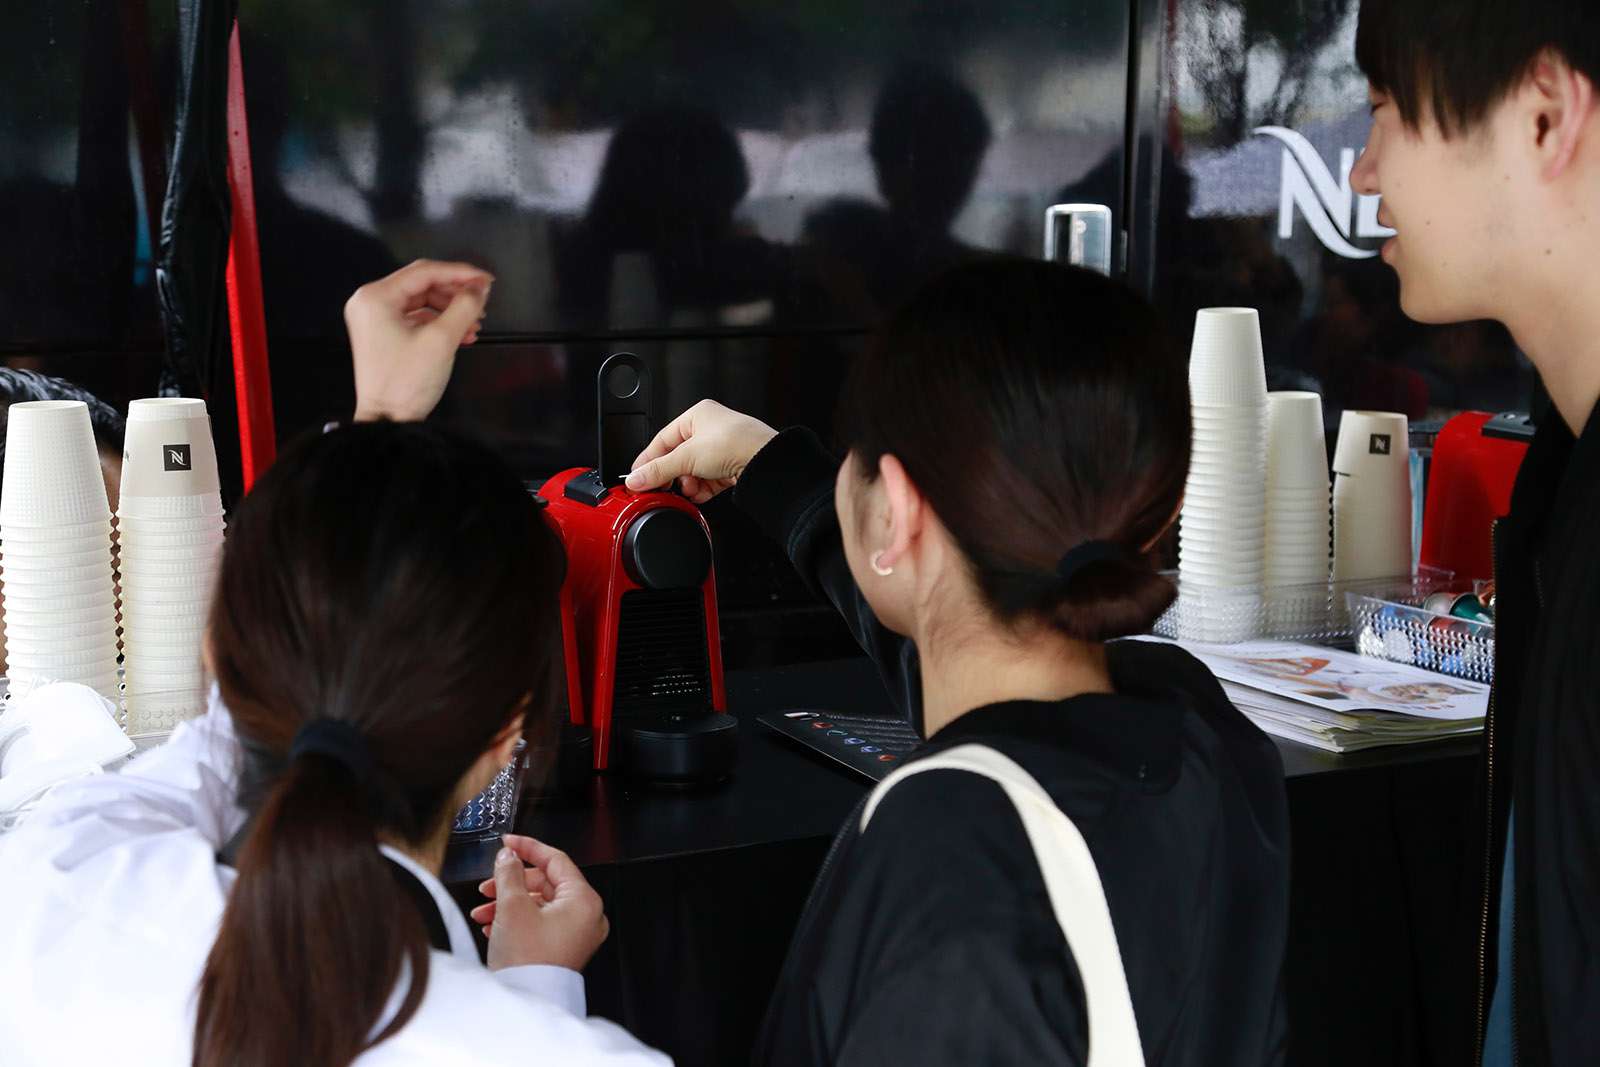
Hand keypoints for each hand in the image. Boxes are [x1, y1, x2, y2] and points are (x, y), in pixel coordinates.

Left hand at [344, 259, 493, 421]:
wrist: (387, 421)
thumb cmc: (405, 383)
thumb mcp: (441, 340)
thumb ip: (464, 307)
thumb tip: (480, 288)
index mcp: (375, 297)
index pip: (424, 272)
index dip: (460, 273)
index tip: (486, 280)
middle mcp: (370, 303)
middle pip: (423, 285)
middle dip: (456, 294)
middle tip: (483, 302)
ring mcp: (375, 319)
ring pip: (422, 301)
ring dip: (451, 310)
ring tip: (474, 324)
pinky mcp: (382, 334)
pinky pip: (416, 318)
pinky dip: (439, 323)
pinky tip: (461, 334)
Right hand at [479, 834, 609, 972]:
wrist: (527, 1003)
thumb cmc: (528, 961)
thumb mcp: (512, 906)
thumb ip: (509, 872)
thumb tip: (508, 856)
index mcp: (584, 900)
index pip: (556, 860)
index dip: (528, 847)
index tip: (509, 842)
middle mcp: (587, 916)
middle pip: (545, 884)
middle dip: (511, 883)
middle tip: (488, 885)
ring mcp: (577, 935)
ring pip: (539, 905)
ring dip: (508, 903)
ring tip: (483, 912)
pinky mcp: (563, 949)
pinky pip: (540, 924)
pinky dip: (516, 920)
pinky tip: (493, 926)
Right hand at [624, 399, 777, 502]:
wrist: (766, 461)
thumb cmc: (736, 443)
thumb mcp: (688, 457)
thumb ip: (659, 470)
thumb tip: (637, 478)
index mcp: (697, 415)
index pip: (663, 439)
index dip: (649, 459)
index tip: (638, 476)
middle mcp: (710, 429)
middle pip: (679, 457)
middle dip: (672, 475)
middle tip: (660, 488)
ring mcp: (722, 449)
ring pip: (694, 471)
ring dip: (688, 484)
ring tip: (687, 490)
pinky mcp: (732, 466)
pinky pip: (708, 480)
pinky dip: (702, 489)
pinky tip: (699, 495)